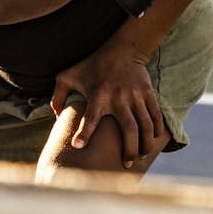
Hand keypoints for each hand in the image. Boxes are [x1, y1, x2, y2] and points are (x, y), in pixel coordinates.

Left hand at [50, 48, 165, 168]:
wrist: (123, 49)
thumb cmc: (91, 65)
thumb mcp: (68, 75)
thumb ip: (57, 96)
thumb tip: (56, 117)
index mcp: (97, 95)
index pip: (90, 117)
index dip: (84, 132)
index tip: (77, 146)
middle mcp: (118, 97)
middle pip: (128, 129)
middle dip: (130, 150)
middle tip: (127, 164)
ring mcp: (135, 95)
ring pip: (145, 126)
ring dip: (145, 145)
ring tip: (142, 157)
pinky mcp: (148, 93)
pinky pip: (155, 116)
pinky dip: (156, 130)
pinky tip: (152, 141)